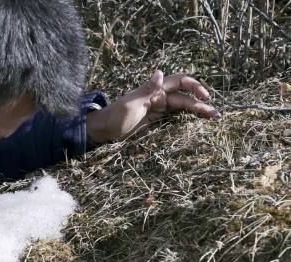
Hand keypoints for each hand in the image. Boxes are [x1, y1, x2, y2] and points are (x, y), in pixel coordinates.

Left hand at [86, 70, 220, 142]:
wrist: (104, 130)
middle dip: (200, 103)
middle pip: (184, 98)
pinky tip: (197, 124)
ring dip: (197, 111)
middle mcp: (159, 97)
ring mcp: (158, 109)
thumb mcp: (131, 103)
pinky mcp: (156, 120)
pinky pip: (175, 117)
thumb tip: (161, 72)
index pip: (179, 82)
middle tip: (215, 113)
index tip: (205, 95)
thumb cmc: (115, 116)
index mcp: (155, 90)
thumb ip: (147, 89)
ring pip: (182, 107)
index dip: (194, 86)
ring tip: (212, 118)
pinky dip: (186, 119)